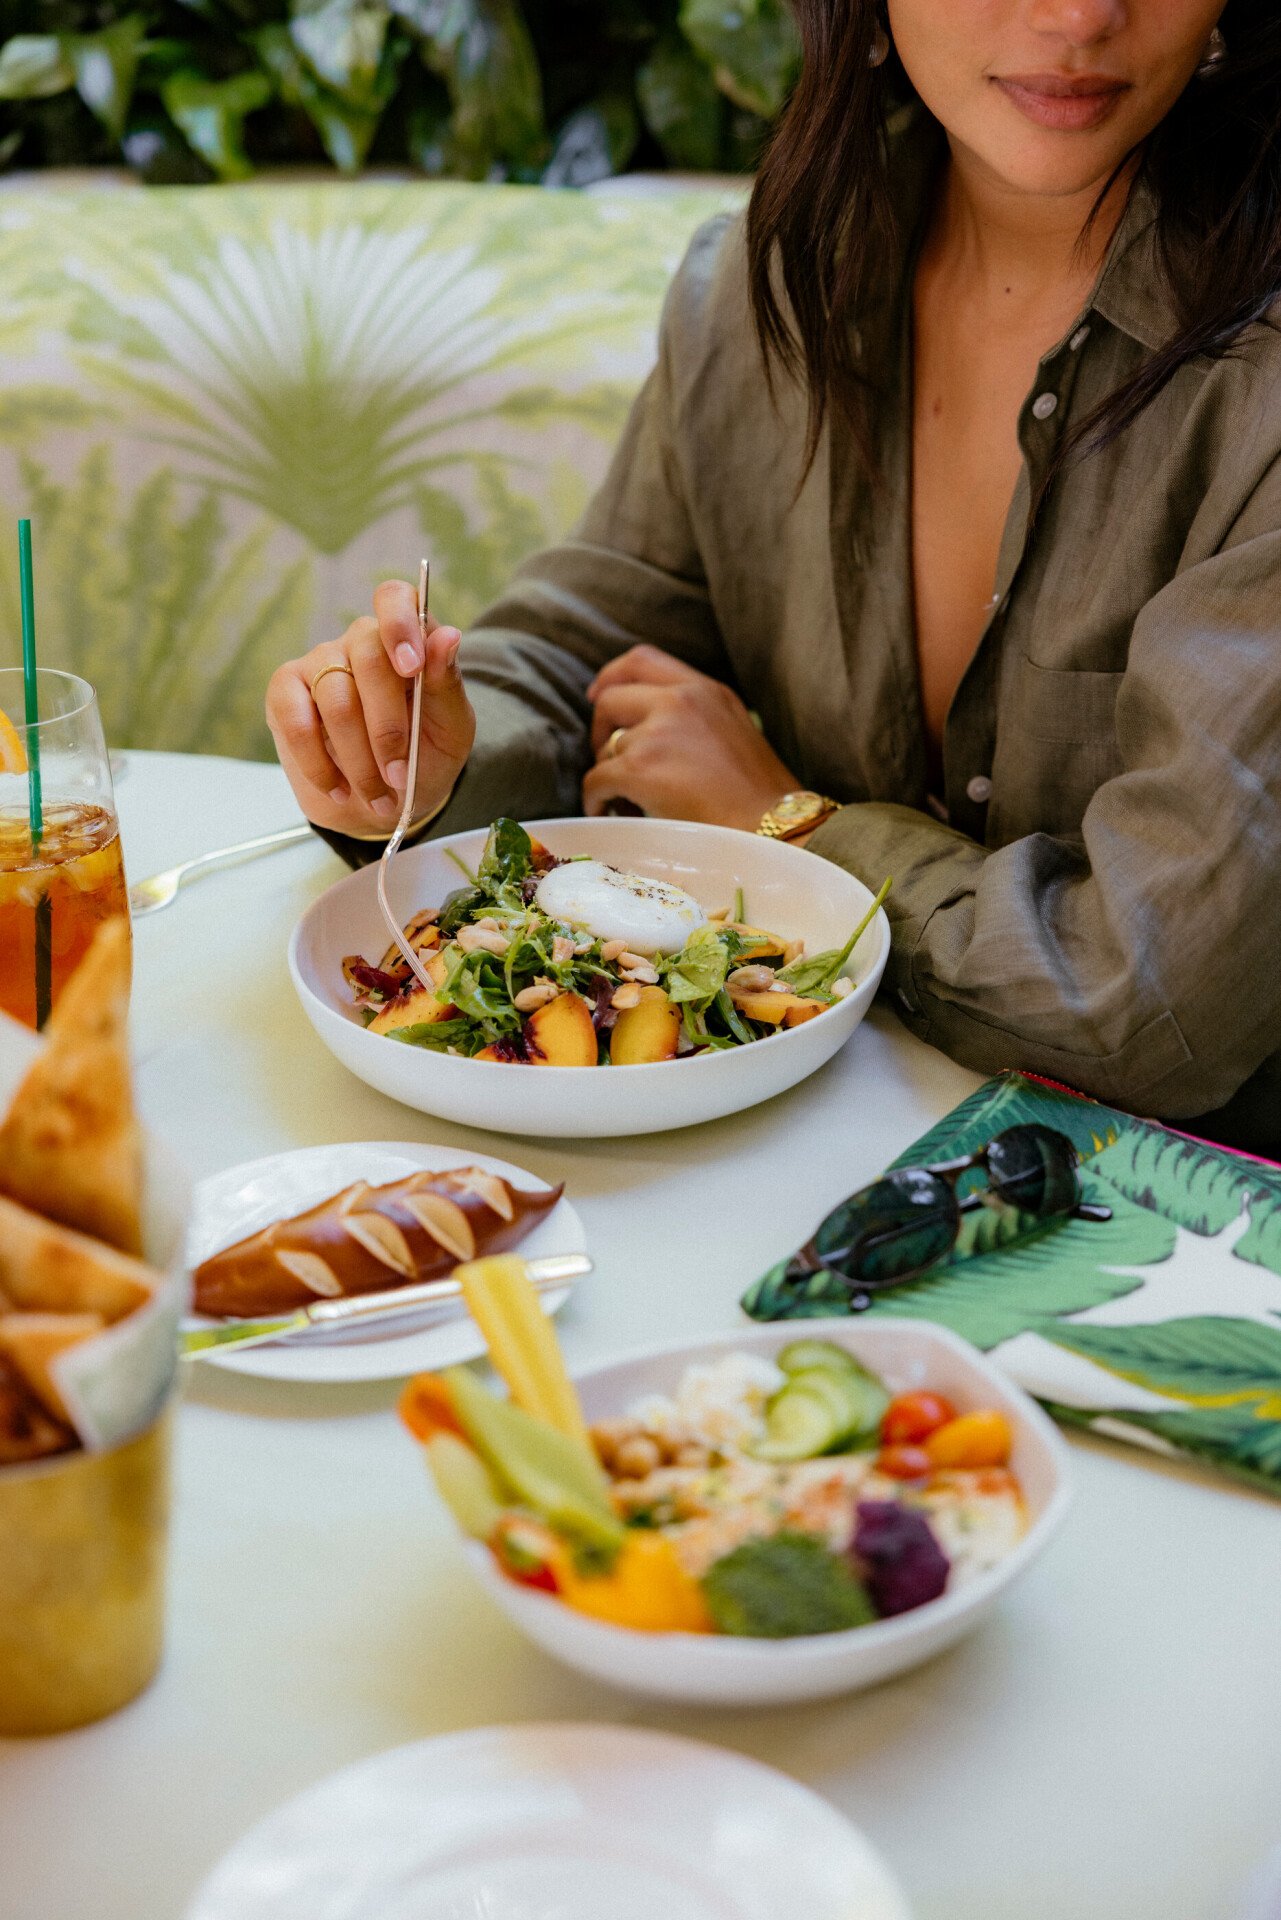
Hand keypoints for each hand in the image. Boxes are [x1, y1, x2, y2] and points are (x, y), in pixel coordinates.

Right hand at [267, 581, 474, 836]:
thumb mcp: (451, 728)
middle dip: (388, 727)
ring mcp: (319, 664)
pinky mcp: (285, 694)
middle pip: (368, 657)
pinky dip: (319, 763)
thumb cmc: (424, 758)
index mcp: (406, 639)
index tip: (411, 668)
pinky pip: (296, 721)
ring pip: (336, 699)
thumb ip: (447, 683)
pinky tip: (338, 788)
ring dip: (360, 759)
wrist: (386, 801)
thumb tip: (448, 635)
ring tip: (378, 796)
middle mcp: (359, 642)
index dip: (400, 625)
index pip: (395, 598)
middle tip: (400, 775)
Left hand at [583, 646, 797, 831]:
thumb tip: (648, 727)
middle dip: (599, 729)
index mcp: (704, 689)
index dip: (611, 677)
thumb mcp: (735, 729)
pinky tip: (605, 812)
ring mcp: (658, 733)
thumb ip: (695, 716)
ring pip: (607, 748)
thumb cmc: (758, 795)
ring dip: (609, 775)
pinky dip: (595, 799)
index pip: (642, 660)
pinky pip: (596, 780)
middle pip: (611, 699)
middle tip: (606, 757)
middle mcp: (680, 701)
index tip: (596, 695)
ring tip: (627, 800)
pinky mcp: (641, 769)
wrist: (771, 828)